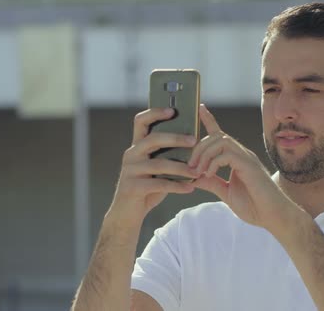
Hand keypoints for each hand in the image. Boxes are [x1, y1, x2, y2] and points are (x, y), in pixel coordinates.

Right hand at [106, 108, 199, 229]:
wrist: (126, 214)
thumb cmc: (146, 188)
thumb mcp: (156, 169)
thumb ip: (167, 156)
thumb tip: (193, 142)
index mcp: (136, 146)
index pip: (141, 121)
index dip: (155, 112)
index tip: (173, 110)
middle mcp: (131, 155)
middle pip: (153, 139)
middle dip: (175, 138)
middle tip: (194, 140)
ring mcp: (130, 171)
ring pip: (158, 164)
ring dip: (181, 167)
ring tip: (197, 171)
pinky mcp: (132, 187)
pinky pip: (158, 184)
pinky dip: (177, 186)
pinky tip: (190, 188)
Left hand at [189, 104, 292, 230]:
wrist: (272, 217)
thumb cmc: (254, 206)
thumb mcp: (226, 193)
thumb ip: (211, 183)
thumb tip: (193, 177)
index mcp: (236, 158)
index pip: (220, 134)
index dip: (210, 120)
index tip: (200, 108)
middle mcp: (241, 154)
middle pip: (216, 136)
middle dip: (198, 147)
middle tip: (190, 166)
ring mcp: (246, 158)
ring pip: (221, 141)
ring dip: (204, 154)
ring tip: (198, 171)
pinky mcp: (249, 165)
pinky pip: (227, 154)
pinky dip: (213, 163)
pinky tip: (209, 174)